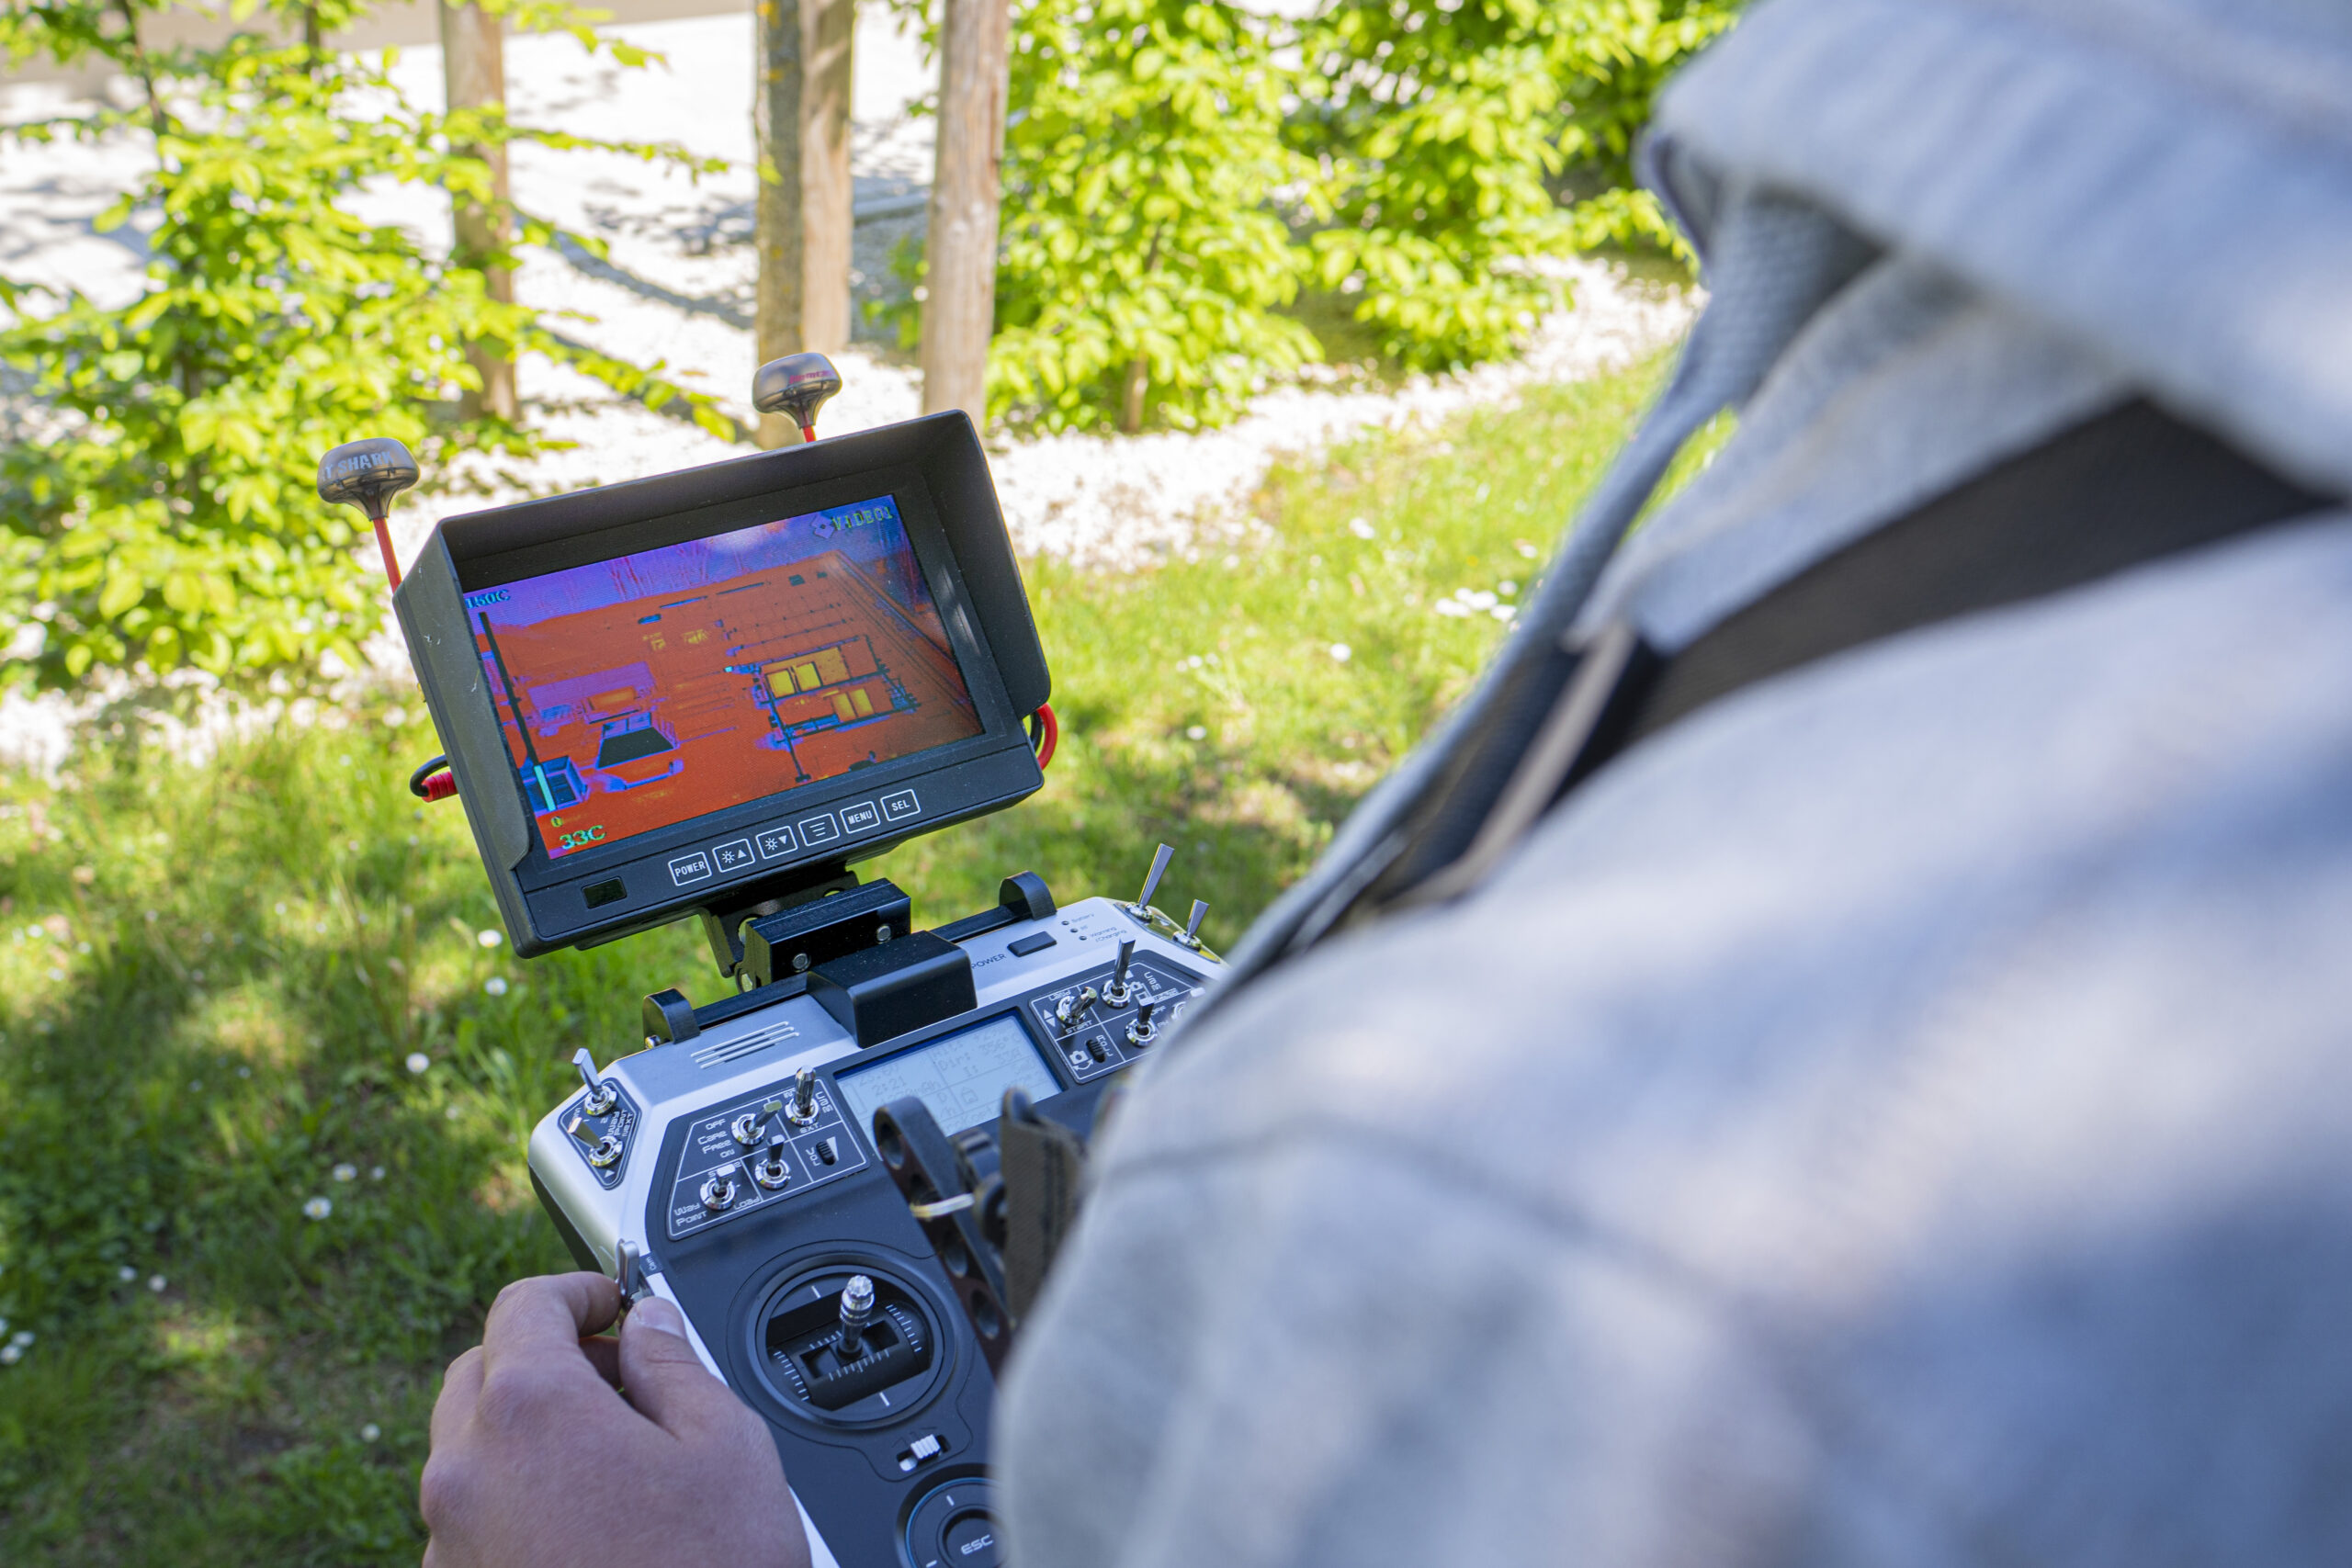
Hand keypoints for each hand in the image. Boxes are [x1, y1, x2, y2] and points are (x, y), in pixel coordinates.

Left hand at [421, 1271, 809, 1567]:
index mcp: (528, 1410)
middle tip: (620, 1375)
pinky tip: (595, 1529)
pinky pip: (476, 1524)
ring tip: (617, 1462)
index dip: (579, 1288)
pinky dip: (521, 1503)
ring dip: (530, 1434)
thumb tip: (650, 1325)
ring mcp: (452, 1546)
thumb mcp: (727, 1450)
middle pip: (480, 1374)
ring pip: (471, 1454)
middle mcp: (466, 1474)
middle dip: (544, 1358)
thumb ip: (676, 1366)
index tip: (615, 1299)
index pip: (525, 1304)